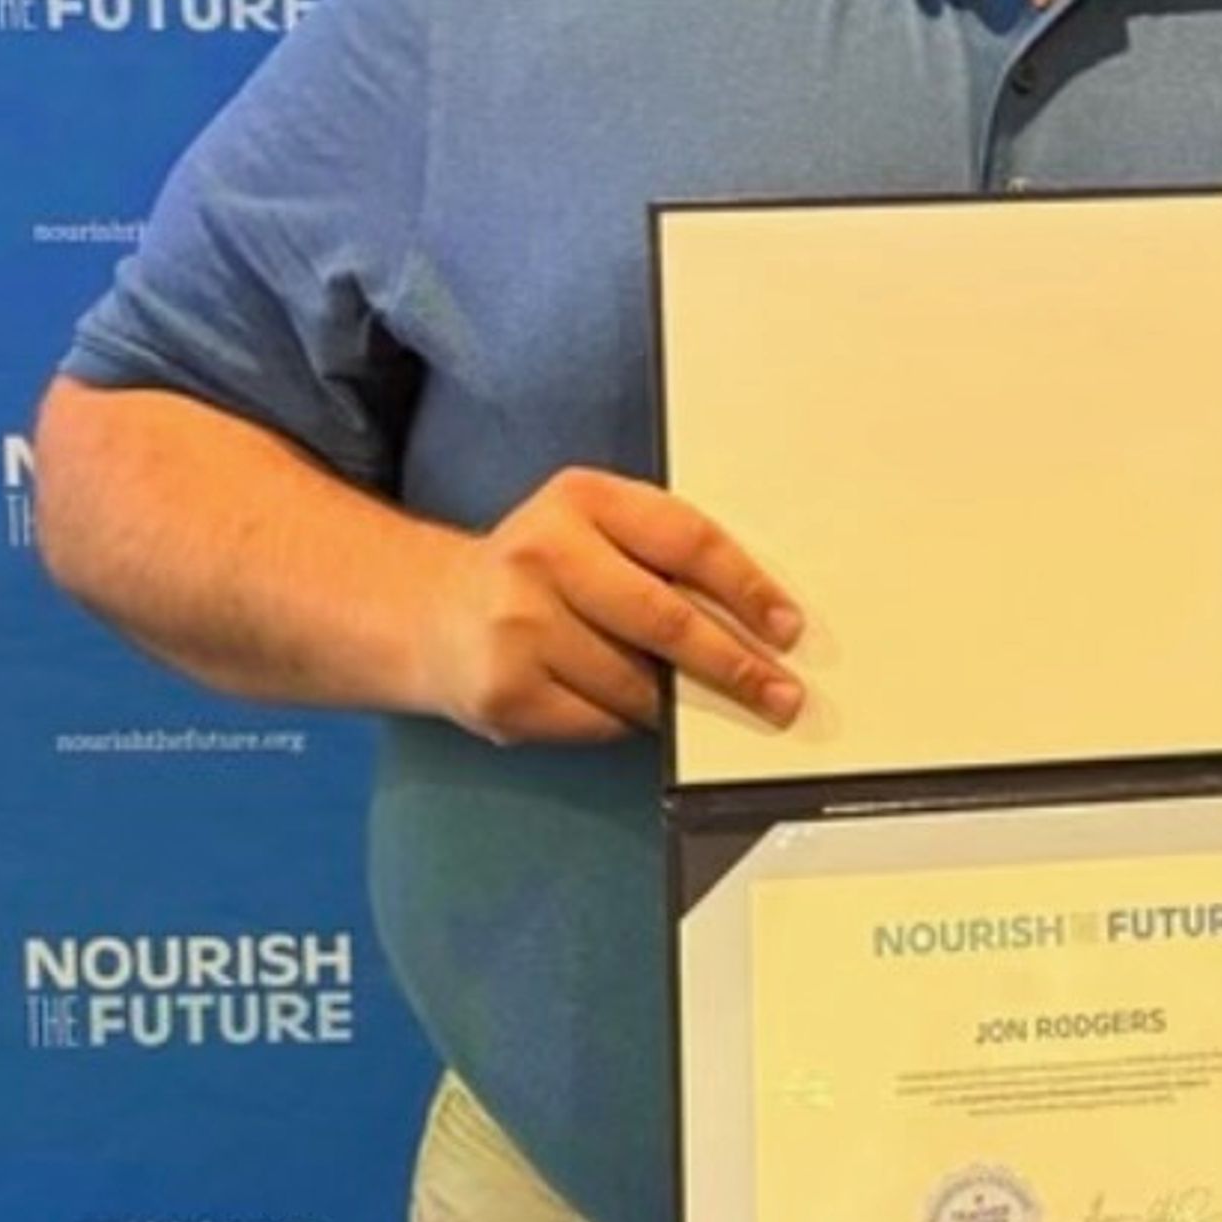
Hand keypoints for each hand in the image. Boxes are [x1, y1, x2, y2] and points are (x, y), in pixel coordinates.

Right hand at [413, 468, 803, 744]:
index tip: (787, 627)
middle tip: (780, 694)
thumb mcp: (596, 529)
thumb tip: (756, 622)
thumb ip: (663, 554)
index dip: (747, 587)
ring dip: (684, 702)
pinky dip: (634, 722)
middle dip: (735, 664)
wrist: (434, 613)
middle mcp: (544, 553)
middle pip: (666, 618)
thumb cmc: (543, 571)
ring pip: (638, 681)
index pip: (687, 541)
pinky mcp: (507, 690)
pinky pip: (603, 720)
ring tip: (709, 705)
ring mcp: (518, 625)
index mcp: (583, 499)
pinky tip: (641, 714)